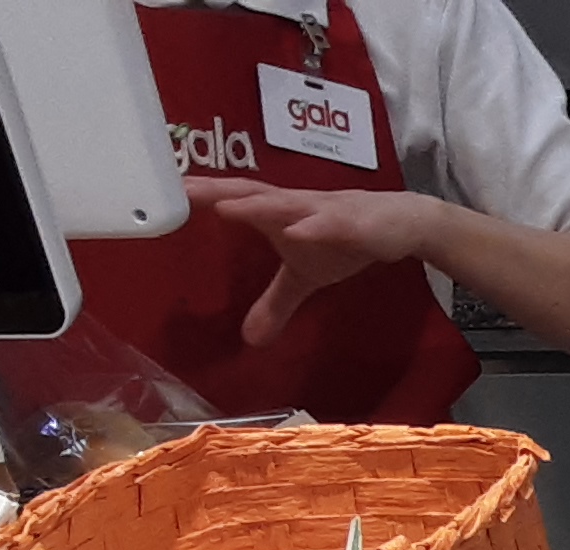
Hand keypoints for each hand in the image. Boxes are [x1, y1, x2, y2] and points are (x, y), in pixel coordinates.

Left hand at [186, 176, 439, 346]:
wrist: (404, 223)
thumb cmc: (347, 239)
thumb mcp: (307, 277)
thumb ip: (276, 303)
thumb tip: (250, 340)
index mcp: (280, 212)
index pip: (236, 199)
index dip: (203, 195)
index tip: (165, 192)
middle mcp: (296, 204)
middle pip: (252, 194)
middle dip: (219, 190)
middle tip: (184, 189)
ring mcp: (326, 211)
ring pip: (287, 206)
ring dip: (258, 206)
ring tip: (226, 207)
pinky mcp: (356, 223)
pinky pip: (333, 225)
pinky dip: (314, 227)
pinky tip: (297, 231)